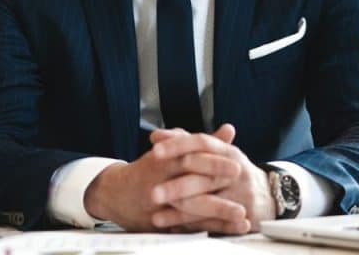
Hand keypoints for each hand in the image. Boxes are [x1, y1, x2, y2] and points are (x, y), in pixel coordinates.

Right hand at [83, 128, 243, 231]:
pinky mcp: (161, 224)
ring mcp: (160, 206)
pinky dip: (211, 228)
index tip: (237, 165)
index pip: (190, 159)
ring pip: (190, 210)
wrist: (116, 193)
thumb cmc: (150, 169)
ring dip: (218, 214)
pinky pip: (188, 228)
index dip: (214, 163)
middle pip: (190, 186)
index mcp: (164, 160)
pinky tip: (230, 228)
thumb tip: (228, 130)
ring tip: (241, 216)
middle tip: (243, 194)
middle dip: (217, 189)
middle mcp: (160, 183)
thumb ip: (203, 142)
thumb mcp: (173, 150)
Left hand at [149, 123, 276, 233]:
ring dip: (181, 212)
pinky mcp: (242, 215)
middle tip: (153, 193)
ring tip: (158, 217)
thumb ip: (185, 142)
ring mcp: (240, 193)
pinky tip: (174, 228)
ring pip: (207, 204)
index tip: (155, 151)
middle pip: (204, 177)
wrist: (269, 194)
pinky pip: (214, 223)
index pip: (202, 143)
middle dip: (177, 186)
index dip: (179, 145)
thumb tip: (156, 135)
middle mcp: (235, 170)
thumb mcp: (216, 152)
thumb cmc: (232, 170)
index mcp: (226, 151)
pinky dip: (192, 226)